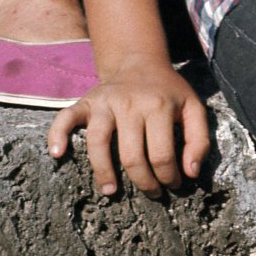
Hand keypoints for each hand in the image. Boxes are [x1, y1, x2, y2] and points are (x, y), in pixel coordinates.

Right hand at [47, 58, 211, 195]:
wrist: (141, 62)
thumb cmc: (168, 92)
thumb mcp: (193, 108)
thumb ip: (199, 140)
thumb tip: (191, 173)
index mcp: (158, 106)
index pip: (161, 154)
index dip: (168, 176)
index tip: (172, 185)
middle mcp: (129, 104)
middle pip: (131, 155)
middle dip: (143, 181)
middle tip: (151, 193)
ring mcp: (104, 102)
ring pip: (98, 142)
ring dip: (103, 172)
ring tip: (110, 192)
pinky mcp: (85, 102)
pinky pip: (65, 118)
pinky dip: (57, 135)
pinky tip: (57, 155)